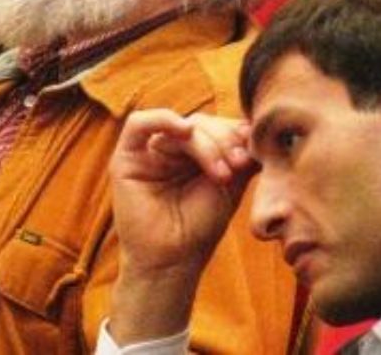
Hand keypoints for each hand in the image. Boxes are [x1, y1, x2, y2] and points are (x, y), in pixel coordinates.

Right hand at [108, 109, 256, 344]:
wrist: (174, 261)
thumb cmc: (201, 227)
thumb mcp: (231, 184)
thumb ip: (240, 154)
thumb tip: (254, 125)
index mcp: (196, 151)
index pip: (217, 124)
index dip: (236, 133)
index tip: (252, 155)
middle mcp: (172, 148)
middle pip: (202, 123)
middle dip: (225, 141)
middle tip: (239, 164)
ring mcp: (149, 151)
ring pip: (182, 126)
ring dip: (207, 144)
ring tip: (222, 174)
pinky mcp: (126, 158)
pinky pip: (138, 123)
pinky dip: (164, 119)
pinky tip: (185, 131)